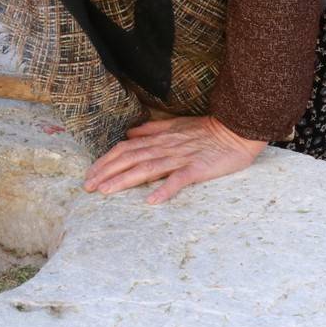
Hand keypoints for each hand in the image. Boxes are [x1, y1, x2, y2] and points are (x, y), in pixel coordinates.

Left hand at [82, 116, 266, 204]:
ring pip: (147, 168)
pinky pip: (179, 180)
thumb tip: (130, 133)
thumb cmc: (207, 129)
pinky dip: (164, 189)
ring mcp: (180, 158)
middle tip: (88, 187)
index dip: (106, 161)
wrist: (237, 129)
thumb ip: (152, 129)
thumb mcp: (177, 125)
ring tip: (106, 192)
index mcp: (159, 138)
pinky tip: (151, 201)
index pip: (125, 149)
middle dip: (106, 172)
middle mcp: (165, 147)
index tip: (90, 175)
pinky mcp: (197, 169)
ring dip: (124, 180)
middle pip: (130, 159)